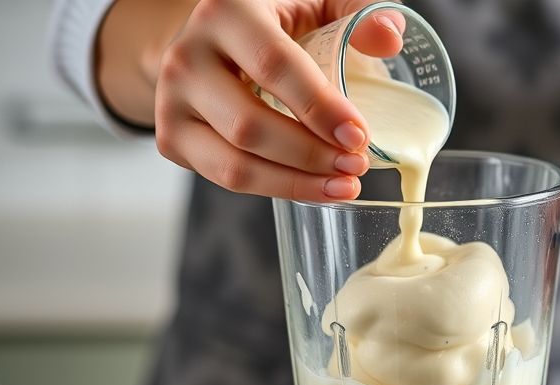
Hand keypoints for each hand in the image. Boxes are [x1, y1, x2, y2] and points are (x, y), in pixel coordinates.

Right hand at [99, 0, 404, 199]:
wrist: (215, 41)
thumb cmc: (277, 22)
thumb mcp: (318, 4)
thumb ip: (357, 13)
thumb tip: (389, 38)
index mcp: (226, 12)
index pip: (273, 65)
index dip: (319, 107)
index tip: (359, 137)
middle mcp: (187, 56)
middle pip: (249, 125)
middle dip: (310, 154)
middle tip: (357, 165)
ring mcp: (170, 102)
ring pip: (234, 163)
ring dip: (295, 183)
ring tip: (343, 186)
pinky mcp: (170, 138)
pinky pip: (225, 178)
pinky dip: (275, 190)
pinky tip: (313, 187)